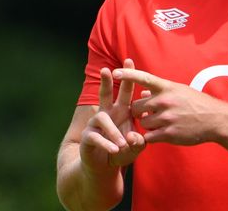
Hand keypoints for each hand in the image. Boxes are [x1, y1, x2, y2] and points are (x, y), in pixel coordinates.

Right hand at [80, 59, 145, 173]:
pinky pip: (96, 137)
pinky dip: (107, 144)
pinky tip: (115, 149)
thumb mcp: (136, 147)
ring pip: (102, 119)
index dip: (130, 80)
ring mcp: (96, 124)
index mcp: (122, 111)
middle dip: (107, 81)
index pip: (127, 92)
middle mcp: (108, 113)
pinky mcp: (88, 136)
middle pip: (106, 94)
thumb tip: (132, 136)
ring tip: (122, 144)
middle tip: (107, 69)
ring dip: (113, 131)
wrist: (104, 165)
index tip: (131, 63)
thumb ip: (139, 141)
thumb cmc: (123, 150)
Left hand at [113, 69, 227, 144]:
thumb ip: (162, 91)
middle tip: (150, 113)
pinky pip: (149, 136)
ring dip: (148, 124)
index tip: (115, 72)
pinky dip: (152, 136)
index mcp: (168, 88)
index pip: (145, 78)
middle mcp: (165, 101)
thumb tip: (143, 91)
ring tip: (162, 123)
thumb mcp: (181, 91)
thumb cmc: (198, 103)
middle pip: (136, 106)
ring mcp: (167, 118)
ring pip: (142, 122)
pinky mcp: (168, 133)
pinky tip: (163, 133)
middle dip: (140, 111)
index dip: (129, 74)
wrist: (216, 120)